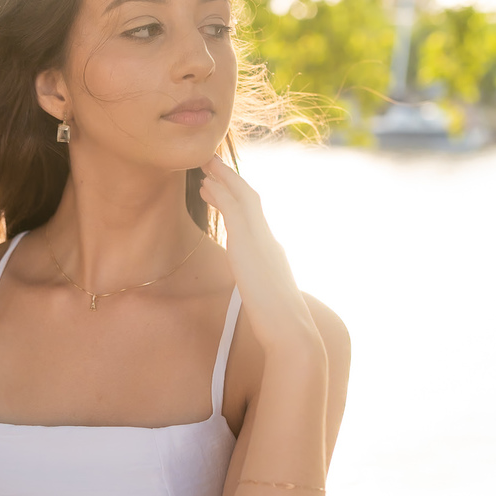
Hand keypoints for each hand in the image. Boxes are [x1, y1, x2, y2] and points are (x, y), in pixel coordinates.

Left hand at [199, 153, 320, 352]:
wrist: (290, 330)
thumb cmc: (279, 326)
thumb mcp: (266, 302)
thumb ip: (259, 291)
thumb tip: (254, 295)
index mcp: (273, 254)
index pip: (255, 218)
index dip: (239, 200)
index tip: (224, 188)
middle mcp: (269, 241)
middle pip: (250, 199)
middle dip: (231, 180)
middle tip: (213, 164)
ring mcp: (261, 240)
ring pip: (242, 198)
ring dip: (224, 179)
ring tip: (206, 166)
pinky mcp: (248, 244)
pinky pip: (233, 209)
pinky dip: (221, 193)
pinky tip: (206, 184)